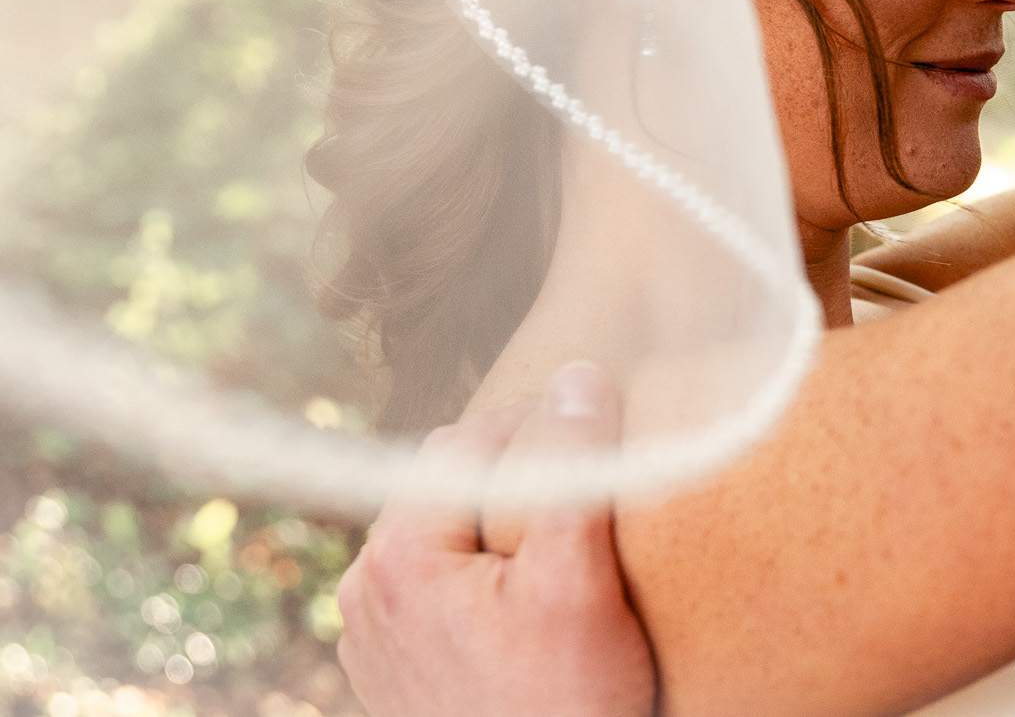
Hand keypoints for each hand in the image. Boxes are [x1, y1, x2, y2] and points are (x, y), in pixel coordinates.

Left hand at [336, 363, 656, 716]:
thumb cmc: (566, 706)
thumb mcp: (578, 582)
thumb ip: (572, 473)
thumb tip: (579, 377)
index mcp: (396, 556)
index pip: (469, 437)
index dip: (542, 427)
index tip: (605, 442)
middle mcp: (363, 588)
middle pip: (449, 482)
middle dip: (518, 475)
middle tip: (590, 494)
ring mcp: (372, 634)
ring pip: (443, 531)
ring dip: (499, 523)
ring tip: (564, 546)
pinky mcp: (393, 667)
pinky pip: (437, 585)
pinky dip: (482, 573)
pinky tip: (529, 598)